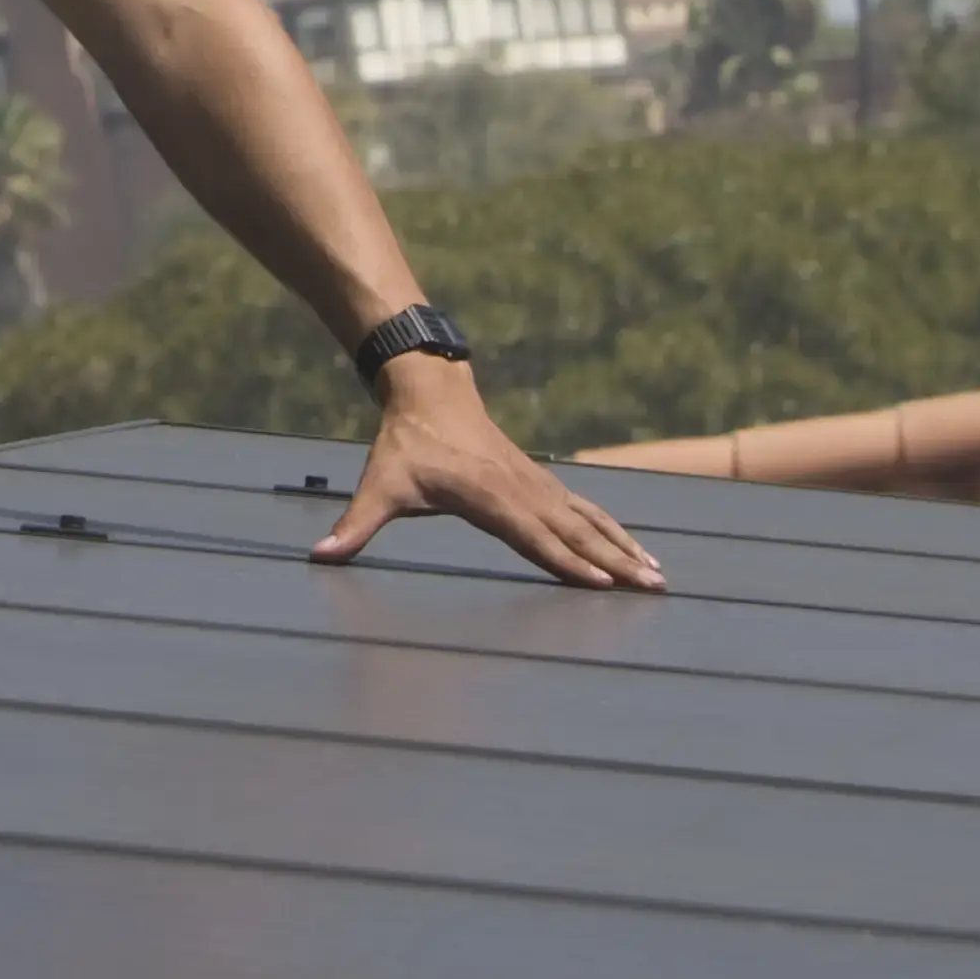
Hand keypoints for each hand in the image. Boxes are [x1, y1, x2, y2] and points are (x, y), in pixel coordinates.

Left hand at [311, 359, 667, 589]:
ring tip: (659, 577)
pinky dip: (613, 529)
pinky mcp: (541, 481)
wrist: (430, 388)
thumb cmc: (406, 443)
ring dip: (625, 549)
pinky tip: (636, 549)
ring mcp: (537, 484)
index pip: (532, 536)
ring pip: (589, 521)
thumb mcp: (378, 484)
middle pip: (576, 533)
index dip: (566, 562)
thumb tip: (320, 556)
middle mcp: (522, 491)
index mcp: (488, 497)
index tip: (602, 585)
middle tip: (653, 590)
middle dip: (615, 563)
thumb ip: (356, 525)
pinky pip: (585, 509)